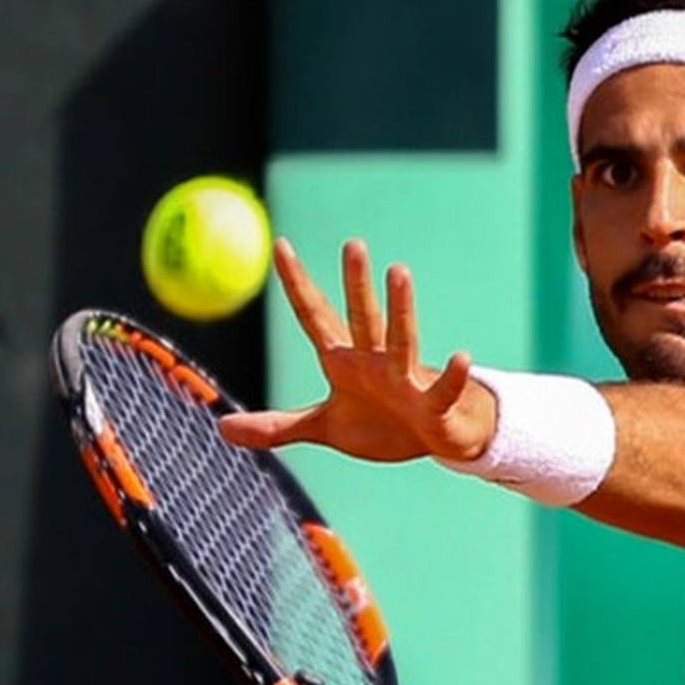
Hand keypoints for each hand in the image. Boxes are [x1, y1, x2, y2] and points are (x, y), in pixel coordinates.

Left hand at [219, 238, 496, 462]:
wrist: (431, 439)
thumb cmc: (381, 423)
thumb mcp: (323, 426)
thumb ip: (276, 427)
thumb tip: (221, 428)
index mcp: (345, 361)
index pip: (315, 315)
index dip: (297, 283)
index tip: (280, 246)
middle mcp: (375, 361)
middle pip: (362, 317)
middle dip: (355, 283)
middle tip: (352, 244)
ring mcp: (405, 380)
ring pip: (401, 340)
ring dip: (400, 307)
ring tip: (399, 271)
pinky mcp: (433, 405)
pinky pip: (442, 389)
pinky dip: (453, 376)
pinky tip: (462, 358)